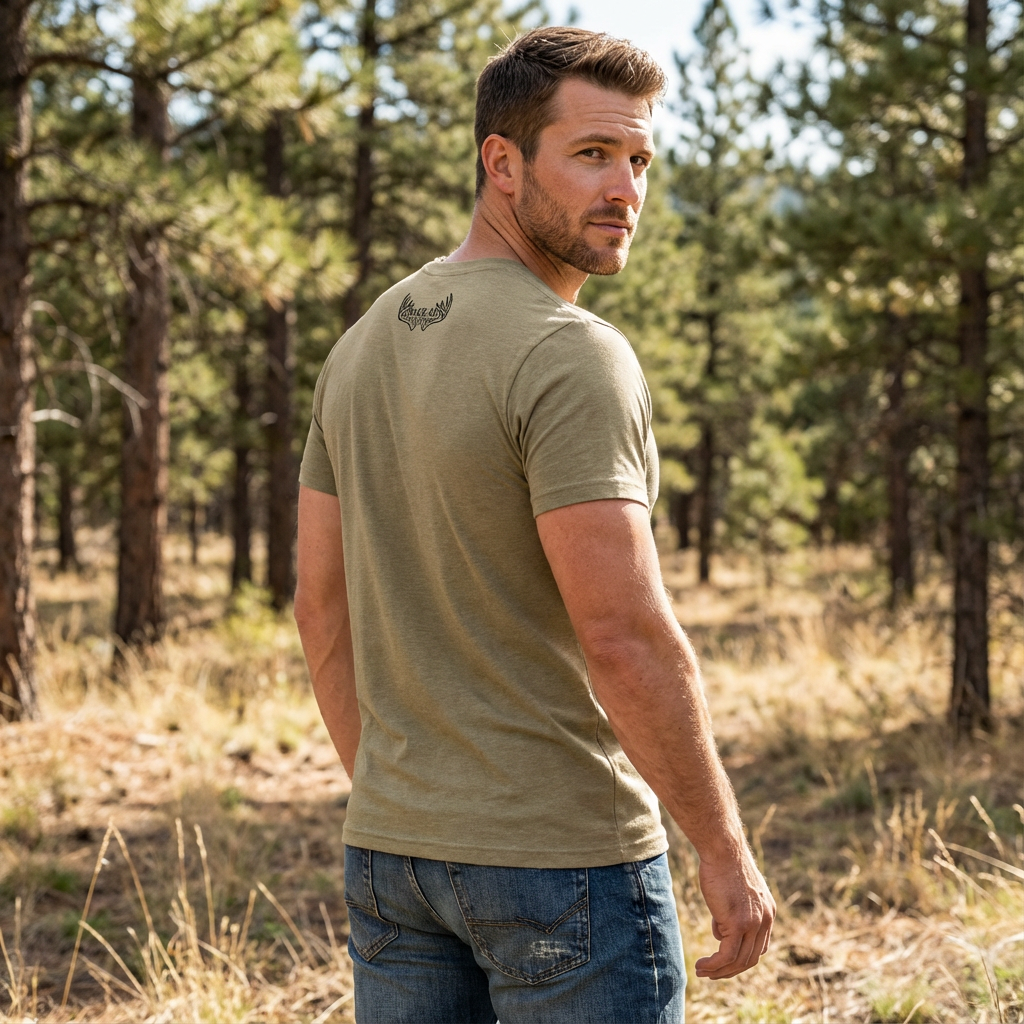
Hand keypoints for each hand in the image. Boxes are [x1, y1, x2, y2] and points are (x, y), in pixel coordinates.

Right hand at [694, 845, 775, 979]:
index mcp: (768, 912)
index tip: (724, 961)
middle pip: (750, 958)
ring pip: (738, 961)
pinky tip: (702, 965)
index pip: (759, 947)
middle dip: (730, 970)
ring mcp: (753, 923)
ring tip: (702, 971)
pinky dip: (714, 965)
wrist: (722, 850)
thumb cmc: (723, 865)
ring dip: (719, 971)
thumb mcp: (733, 892)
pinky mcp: (738, 924)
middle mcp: (765, 920)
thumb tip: (721, 932)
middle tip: (711, 973)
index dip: (742, 958)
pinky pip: (726, 955)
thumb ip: (731, 913)